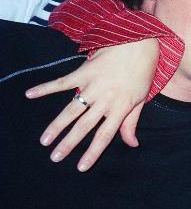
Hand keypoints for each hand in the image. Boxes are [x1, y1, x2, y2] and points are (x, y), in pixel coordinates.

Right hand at [25, 38, 158, 170]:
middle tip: (55, 157)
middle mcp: (106, 98)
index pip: (105, 135)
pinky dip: (45, 88)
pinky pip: (62, 82)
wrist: (140, 42)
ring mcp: (94, 85)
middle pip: (85, 125)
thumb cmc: (142, 72)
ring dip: (57, 126)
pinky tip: (30, 94)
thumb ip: (132, 122)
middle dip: (69, 143)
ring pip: (72, 109)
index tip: (80, 167)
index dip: (93, 152)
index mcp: (121, 107)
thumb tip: (132, 144)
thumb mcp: (141, 98)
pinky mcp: (84, 71)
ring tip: (45, 140)